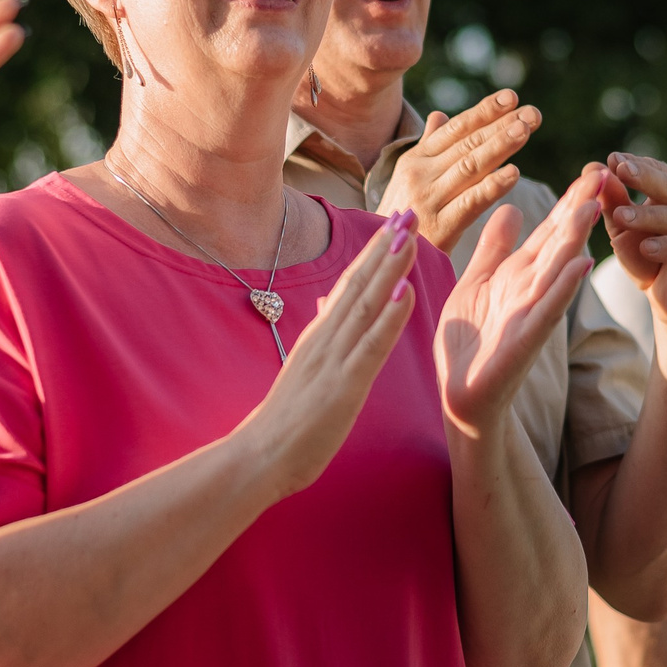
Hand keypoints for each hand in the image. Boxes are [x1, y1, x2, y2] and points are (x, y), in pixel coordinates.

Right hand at [236, 210, 421, 496]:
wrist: (258, 456)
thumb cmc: (285, 422)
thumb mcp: (305, 370)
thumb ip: (321, 339)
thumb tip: (328, 306)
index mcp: (320, 336)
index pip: (350, 285)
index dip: (373, 253)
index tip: (395, 223)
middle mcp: (326, 338)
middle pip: (359, 283)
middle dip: (386, 245)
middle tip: (409, 210)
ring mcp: (334, 358)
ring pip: (367, 304)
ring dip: (389, 267)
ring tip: (409, 234)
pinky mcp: (343, 384)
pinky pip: (371, 345)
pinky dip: (390, 316)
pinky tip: (406, 292)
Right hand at [377, 91, 539, 252]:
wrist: (380, 259)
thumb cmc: (401, 216)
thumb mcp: (408, 178)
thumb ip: (428, 146)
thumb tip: (441, 114)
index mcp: (416, 159)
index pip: (456, 128)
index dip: (484, 111)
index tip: (512, 96)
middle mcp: (420, 174)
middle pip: (467, 143)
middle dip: (501, 125)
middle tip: (532, 113)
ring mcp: (427, 199)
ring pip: (469, 166)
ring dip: (499, 146)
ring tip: (525, 130)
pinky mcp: (438, 228)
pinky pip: (469, 203)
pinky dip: (491, 186)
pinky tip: (513, 174)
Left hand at [436, 165, 597, 435]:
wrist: (461, 395)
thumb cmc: (470, 340)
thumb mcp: (477, 281)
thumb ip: (494, 248)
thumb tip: (510, 206)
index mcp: (520, 273)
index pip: (549, 229)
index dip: (568, 199)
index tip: (590, 169)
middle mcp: (532, 288)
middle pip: (560, 240)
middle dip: (579, 207)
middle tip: (602, 173)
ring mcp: (532, 312)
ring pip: (558, 268)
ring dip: (576, 238)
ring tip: (594, 207)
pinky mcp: (525, 339)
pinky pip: (547, 308)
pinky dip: (563, 286)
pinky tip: (581, 265)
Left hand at [596, 152, 666, 331]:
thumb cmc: (646, 256)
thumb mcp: (622, 228)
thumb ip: (611, 200)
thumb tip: (591, 167)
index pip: (657, 170)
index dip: (635, 164)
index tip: (612, 158)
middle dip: (645, 178)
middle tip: (621, 171)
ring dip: (647, 216)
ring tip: (620, 216)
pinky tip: (647, 247)